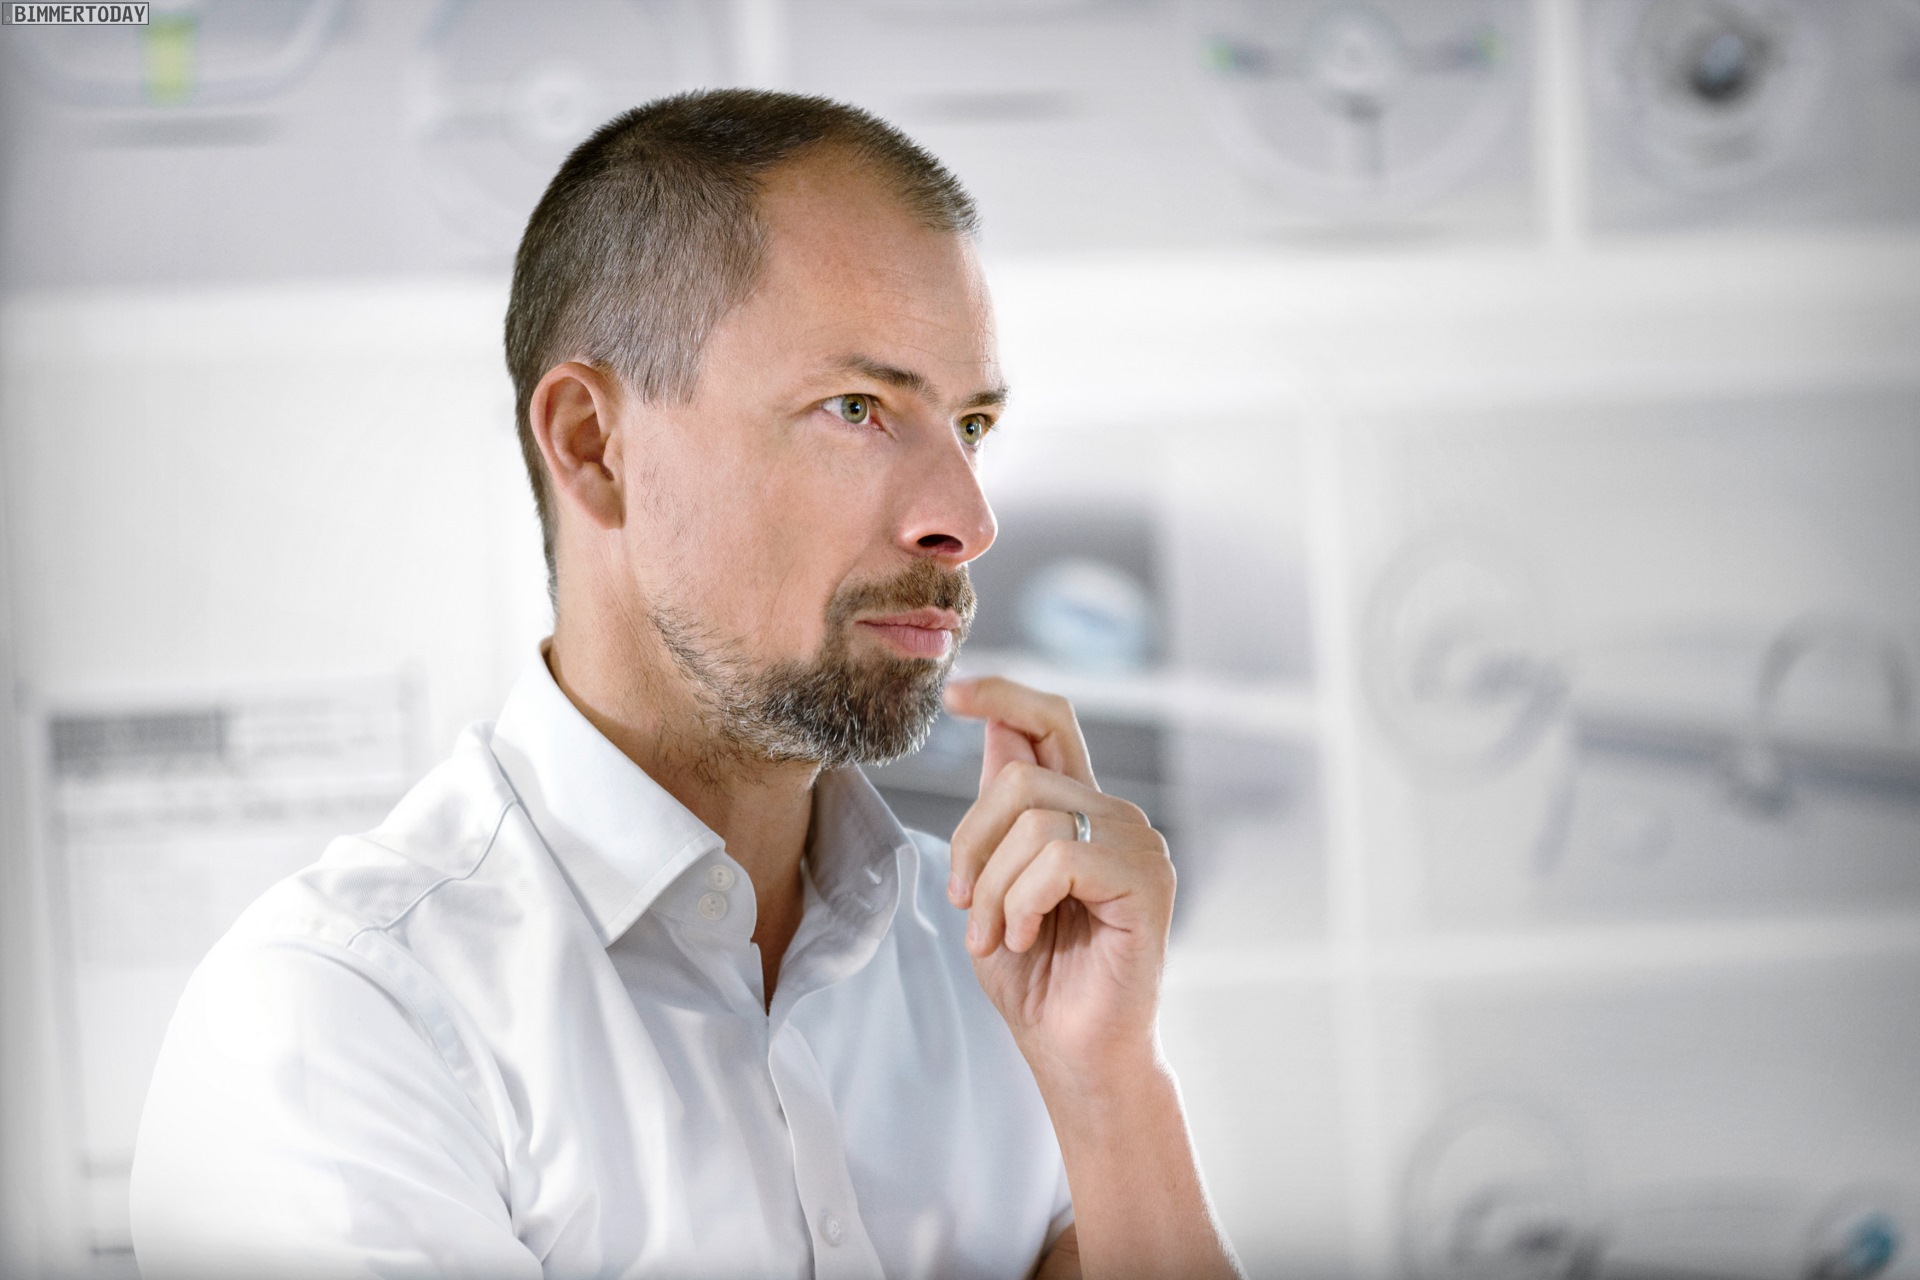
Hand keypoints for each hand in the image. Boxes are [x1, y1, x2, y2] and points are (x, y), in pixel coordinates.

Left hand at [941, 677, 1175, 1081]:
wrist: (1071, 1054)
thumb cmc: (1034, 980)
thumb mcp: (994, 885)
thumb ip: (998, 817)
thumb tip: (997, 730)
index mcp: (1078, 812)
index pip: (1051, 723)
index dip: (1005, 696)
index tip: (955, 694)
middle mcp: (1115, 817)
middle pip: (1018, 778)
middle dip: (970, 843)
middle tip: (967, 905)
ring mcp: (1137, 845)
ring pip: (1033, 819)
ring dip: (994, 887)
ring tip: (998, 936)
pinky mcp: (1147, 881)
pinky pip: (1060, 859)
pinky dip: (1023, 902)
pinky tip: (1028, 938)